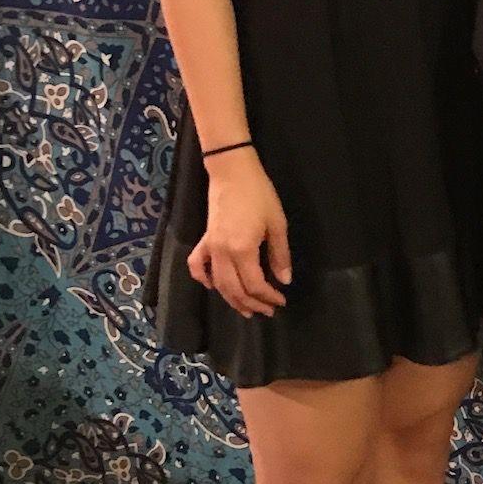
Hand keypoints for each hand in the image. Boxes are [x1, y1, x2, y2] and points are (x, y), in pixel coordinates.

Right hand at [189, 154, 291, 316]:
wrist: (232, 172)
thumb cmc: (259, 194)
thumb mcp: (277, 224)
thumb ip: (279, 254)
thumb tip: (284, 280)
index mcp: (242, 250)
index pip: (254, 284)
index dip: (268, 296)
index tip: (282, 300)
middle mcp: (223, 254)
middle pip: (235, 290)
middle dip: (252, 304)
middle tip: (267, 311)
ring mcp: (210, 247)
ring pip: (218, 283)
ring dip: (232, 299)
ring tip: (247, 309)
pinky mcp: (204, 240)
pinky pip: (198, 265)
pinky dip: (203, 278)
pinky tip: (211, 286)